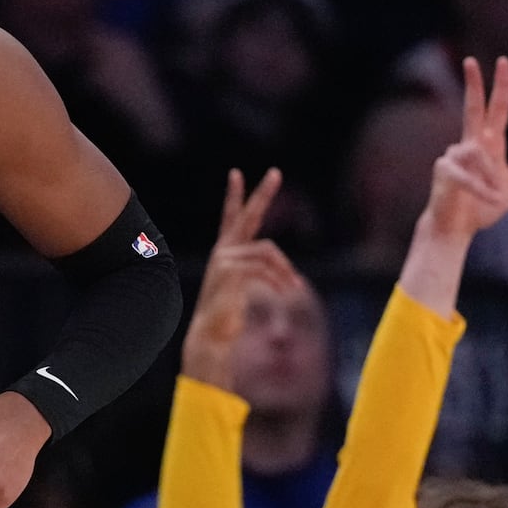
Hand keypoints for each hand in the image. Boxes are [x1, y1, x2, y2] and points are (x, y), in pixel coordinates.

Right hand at [181, 168, 302, 388]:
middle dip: (262, 193)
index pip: (230, 218)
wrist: (212, 335)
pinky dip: (280, 281)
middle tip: (275, 172)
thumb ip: (260, 277)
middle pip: (247, 215)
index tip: (236, 174)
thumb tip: (291, 277)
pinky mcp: (231, 270)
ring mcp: (225, 258)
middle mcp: (224, 251)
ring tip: (295, 289)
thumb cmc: (227, 318)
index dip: (234, 196)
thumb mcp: (245, 292)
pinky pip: (265, 268)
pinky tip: (285, 293)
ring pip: (268, 251)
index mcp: (226, 252)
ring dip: (286, 270)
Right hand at [423, 57, 507, 237]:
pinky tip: (490, 199)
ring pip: (480, 156)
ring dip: (493, 181)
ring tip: (496, 199)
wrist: (456, 229)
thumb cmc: (481, 209)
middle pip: (473, 108)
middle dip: (473, 84)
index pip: (497, 109)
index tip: (502, 62)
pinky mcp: (444, 170)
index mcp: (489, 145)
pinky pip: (468, 175)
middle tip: (470, 59)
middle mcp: (470, 145)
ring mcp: (454, 156)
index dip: (501, 86)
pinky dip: (482, 189)